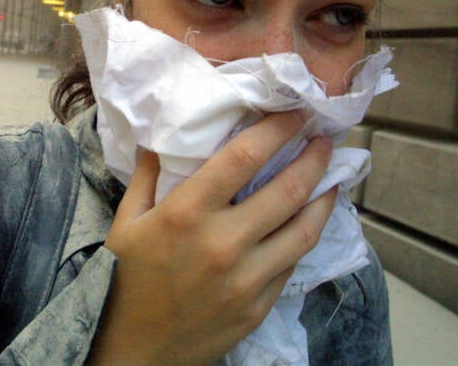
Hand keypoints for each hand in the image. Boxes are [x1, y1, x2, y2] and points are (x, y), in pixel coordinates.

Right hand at [88, 112, 336, 365]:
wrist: (132, 349)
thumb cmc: (124, 278)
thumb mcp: (126, 221)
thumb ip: (147, 175)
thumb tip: (161, 134)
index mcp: (187, 213)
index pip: (245, 157)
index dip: (276, 129)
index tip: (295, 114)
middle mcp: (223, 242)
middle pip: (287, 190)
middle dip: (313, 158)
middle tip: (323, 141)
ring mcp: (246, 279)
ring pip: (303, 230)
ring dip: (324, 197)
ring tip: (332, 178)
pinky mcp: (258, 306)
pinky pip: (290, 264)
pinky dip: (304, 237)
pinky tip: (309, 221)